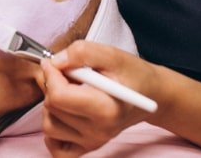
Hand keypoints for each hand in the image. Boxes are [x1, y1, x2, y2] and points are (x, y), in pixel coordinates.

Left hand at [40, 41, 161, 156]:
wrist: (151, 95)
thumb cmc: (132, 74)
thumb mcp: (112, 54)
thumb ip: (83, 52)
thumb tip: (56, 62)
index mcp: (106, 109)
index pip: (59, 96)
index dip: (50, 74)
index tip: (53, 62)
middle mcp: (99, 131)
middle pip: (52, 108)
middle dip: (52, 85)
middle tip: (67, 73)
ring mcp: (93, 142)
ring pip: (49, 126)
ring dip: (51, 105)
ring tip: (69, 91)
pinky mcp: (89, 147)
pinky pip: (56, 149)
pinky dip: (53, 131)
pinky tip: (63, 113)